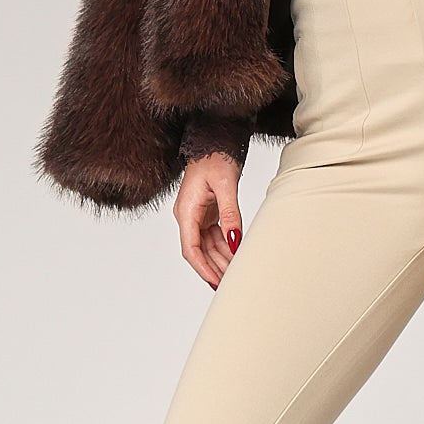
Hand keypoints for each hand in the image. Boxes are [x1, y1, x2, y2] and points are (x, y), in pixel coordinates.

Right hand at [174, 153, 243, 288]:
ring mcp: (197, 216)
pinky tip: (236, 256)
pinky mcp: (207, 213)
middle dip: (214, 268)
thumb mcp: (225, 185)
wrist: (215, 141)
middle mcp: (188, 216)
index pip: (191, 249)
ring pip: (208, 246)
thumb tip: (234, 240)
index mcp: (186, 211)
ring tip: (237, 273)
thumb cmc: (216, 157)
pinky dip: (225, 247)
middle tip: (232, 283)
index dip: (203, 268)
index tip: (216, 282)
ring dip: (221, 259)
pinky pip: (215, 237)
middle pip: (199, 251)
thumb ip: (230, 214)